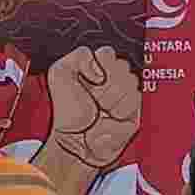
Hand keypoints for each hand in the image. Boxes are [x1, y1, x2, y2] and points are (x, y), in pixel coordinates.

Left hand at [34, 44, 146, 185]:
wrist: (72, 141)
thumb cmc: (67, 110)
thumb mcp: (60, 74)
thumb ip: (79, 57)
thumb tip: (101, 70)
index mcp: (98, 67)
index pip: (108, 53)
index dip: (101, 65)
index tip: (92, 79)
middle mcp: (114, 79)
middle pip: (123, 67)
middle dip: (105, 85)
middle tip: (95, 98)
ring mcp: (127, 96)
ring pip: (131, 85)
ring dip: (112, 100)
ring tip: (101, 110)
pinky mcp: (135, 115)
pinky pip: (135, 107)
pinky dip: (119, 115)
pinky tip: (108, 120)